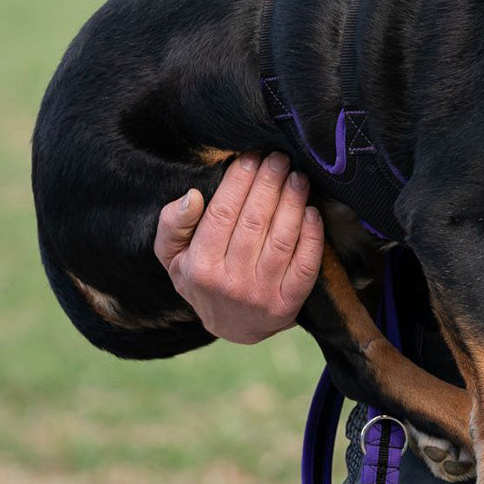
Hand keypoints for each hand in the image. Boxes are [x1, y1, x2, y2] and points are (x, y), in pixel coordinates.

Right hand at [154, 152, 324, 343]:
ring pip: (282, 239)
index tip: (251, 157)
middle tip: (280, 158)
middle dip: (269, 183)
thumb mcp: (173, 256)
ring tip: (298, 177)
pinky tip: (311, 211)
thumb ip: (172, 225)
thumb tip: (191, 197)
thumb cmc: (202, 278)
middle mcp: (231, 283)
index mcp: (200, 267)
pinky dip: (312, 235)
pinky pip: (305, 264)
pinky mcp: (289, 303)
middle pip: (254, 221)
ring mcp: (262, 295)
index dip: (239, 181)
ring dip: (293, 202)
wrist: (232, 327)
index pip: (222, 213)